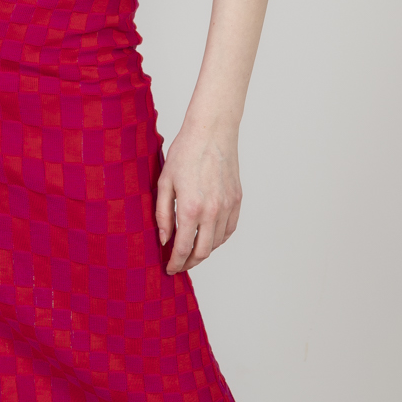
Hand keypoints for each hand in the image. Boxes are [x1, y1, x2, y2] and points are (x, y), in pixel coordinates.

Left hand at [155, 117, 241, 273]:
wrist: (212, 132)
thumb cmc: (185, 152)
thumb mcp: (164, 183)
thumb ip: (163, 215)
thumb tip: (165, 240)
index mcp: (191, 207)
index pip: (183, 248)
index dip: (175, 263)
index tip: (169, 269)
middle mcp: (213, 211)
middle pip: (203, 251)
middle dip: (189, 263)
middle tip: (179, 265)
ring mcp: (228, 206)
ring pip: (217, 242)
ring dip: (204, 251)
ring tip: (191, 251)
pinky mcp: (237, 200)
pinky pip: (229, 229)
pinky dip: (218, 239)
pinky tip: (208, 237)